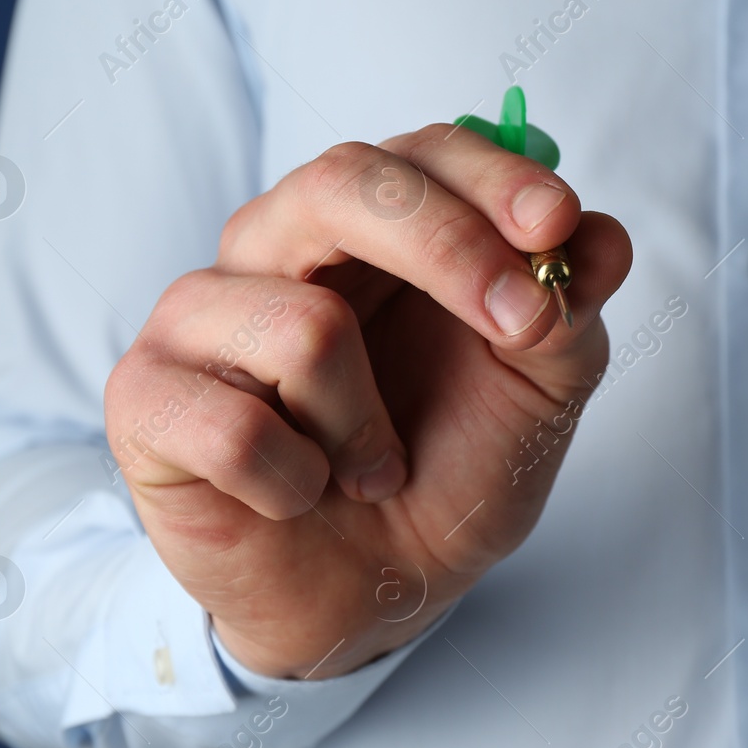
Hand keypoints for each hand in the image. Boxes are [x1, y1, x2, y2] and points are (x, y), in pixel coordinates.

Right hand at [103, 124, 631, 678]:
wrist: (371, 595)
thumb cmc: (445, 469)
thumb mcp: (536, 396)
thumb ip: (568, 315)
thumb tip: (602, 238)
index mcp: (371, 223)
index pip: (424, 152)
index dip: (494, 180)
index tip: (557, 226)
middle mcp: (276, 243)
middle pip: (341, 182)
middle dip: (447, 249)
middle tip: (518, 327)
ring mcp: (199, 314)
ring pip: (304, 324)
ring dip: (370, 427)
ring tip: (372, 468)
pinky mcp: (144, 396)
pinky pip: (235, 425)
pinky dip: (296, 482)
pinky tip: (297, 494)